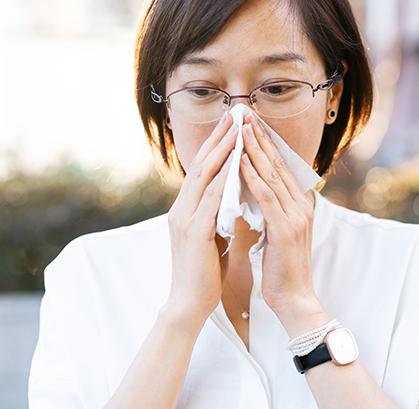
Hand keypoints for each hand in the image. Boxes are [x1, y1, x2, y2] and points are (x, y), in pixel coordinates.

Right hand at [166, 114, 235, 322]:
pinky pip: (210, 200)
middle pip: (201, 165)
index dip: (216, 145)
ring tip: (237, 131)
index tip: (231, 124)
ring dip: (222, 152)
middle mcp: (181, 208)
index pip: (202, 169)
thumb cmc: (204, 272)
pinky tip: (235, 165)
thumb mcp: (211, 235)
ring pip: (204, 177)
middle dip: (219, 138)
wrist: (189, 303)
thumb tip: (232, 196)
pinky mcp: (194, 232)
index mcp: (186, 209)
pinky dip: (223, 180)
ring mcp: (185, 219)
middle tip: (235, 115)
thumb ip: (217, 214)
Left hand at [239, 113, 319, 320]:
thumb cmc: (281, 268)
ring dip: (255, 148)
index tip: (249, 124)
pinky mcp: (285, 227)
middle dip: (259, 137)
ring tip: (241, 127)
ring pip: (272, 174)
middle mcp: (300, 204)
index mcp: (298, 204)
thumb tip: (255, 191)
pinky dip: (253, 176)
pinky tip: (241, 160)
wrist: (293, 298)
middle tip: (244, 114)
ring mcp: (295, 215)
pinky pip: (267, 195)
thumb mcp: (277, 232)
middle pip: (277, 164)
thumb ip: (271, 210)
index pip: (279, 167)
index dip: (264, 143)